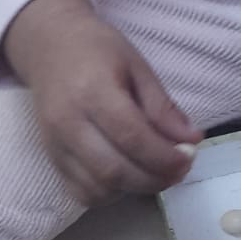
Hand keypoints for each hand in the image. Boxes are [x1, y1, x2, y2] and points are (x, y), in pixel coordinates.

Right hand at [3, 0, 203, 205]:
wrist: (48, 45)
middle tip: (178, 170)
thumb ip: (161, 106)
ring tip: (156, 172)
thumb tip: (192, 140)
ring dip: (134, 189)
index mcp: (92, 91)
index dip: (164, 156)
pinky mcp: (51, 158)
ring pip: (98, 188)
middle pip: (113, 170)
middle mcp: (68, 123)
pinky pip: (81, 192)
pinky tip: (128, 177)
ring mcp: (55, 144)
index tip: (188, 158)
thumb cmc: (96, 49)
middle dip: (153, 179)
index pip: (131, 137)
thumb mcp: (136, 65)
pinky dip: (109, 194)